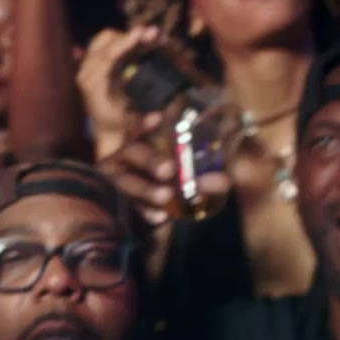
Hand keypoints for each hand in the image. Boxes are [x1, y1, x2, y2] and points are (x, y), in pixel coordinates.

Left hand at [77, 27, 159, 156]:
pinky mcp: (92, 62)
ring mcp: (87, 65)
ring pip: (106, 38)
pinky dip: (124, 39)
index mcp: (94, 85)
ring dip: (128, 36)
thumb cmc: (120, 125)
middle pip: (107, 41)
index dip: (125, 42)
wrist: (106, 128)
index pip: (107, 57)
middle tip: (156, 35)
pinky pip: (107, 42)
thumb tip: (158, 117)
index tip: (142, 32)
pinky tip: (143, 41)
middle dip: (131, 36)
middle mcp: (87, 72)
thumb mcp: (132, 126)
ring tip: (151, 38)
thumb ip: (144, 122)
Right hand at [98, 114, 233, 226]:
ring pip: (127, 183)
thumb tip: (224, 181)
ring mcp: (114, 185)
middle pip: (133, 153)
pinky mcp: (114, 207)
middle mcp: (121, 162)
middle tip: (169, 169)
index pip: (137, 132)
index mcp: (137, 148)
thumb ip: (201, 180)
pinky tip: (160, 216)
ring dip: (147, 189)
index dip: (144, 125)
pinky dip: (145, 212)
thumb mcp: (183, 182)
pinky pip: (129, 208)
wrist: (142, 220)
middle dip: (151, 160)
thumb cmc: (164, 190)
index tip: (158, 118)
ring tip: (167, 195)